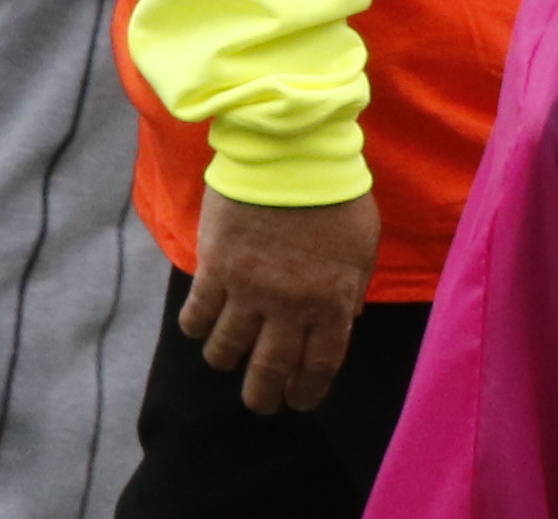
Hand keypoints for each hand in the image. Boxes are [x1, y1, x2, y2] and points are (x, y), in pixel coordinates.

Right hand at [181, 187, 384, 415]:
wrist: (290, 153)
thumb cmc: (334, 195)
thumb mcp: (362, 248)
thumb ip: (352, 289)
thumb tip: (345, 320)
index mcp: (332, 304)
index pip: (319, 365)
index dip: (307, 390)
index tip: (297, 402)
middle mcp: (290, 306)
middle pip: (272, 366)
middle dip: (263, 393)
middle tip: (259, 404)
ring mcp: (250, 289)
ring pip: (230, 345)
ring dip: (224, 360)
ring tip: (222, 362)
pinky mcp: (216, 266)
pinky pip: (199, 310)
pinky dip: (195, 326)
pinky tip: (196, 329)